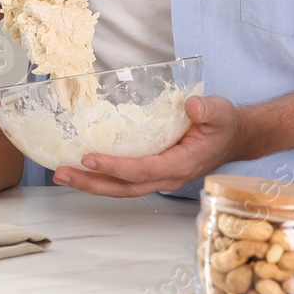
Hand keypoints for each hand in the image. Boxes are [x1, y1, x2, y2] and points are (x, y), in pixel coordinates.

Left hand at [52, 95, 240, 196]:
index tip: (89, 158)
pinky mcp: (152, 171)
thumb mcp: (221, 112)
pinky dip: (101, 177)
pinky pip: (124, 180)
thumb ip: (208, 109)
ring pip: (121, 187)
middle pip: (124, 187)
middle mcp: (167, 177)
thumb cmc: (224, 124)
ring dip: (90, 183)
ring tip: (61, 174)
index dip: (115, 167)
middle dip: (91, 182)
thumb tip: (192, 105)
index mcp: (181, 165)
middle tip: (61, 173)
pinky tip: (80, 169)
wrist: (232, 138)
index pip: (142, 170)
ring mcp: (159, 177)